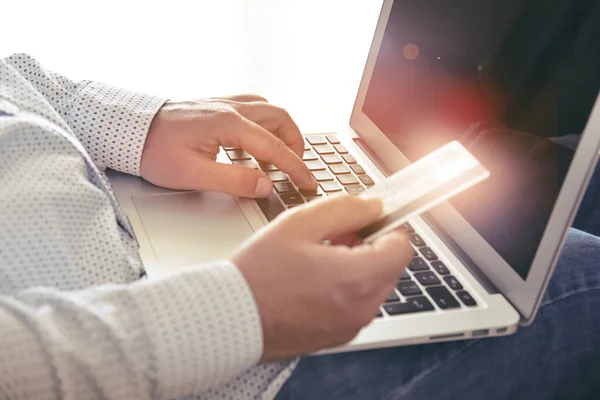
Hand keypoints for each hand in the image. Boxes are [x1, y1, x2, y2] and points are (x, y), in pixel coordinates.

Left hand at [140, 95, 317, 196]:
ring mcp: (223, 102)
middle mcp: (230, 107)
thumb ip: (234, 180)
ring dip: (281, 129)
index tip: (308, 182)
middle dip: (295, 142)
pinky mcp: (215, 104)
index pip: (274, 146)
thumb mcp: (193, 174)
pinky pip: (252, 107)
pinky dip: (264, 123)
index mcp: (228, 123)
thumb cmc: (154, 151)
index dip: (295, 167)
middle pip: (279, 117)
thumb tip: (265, 185)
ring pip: (267, 108)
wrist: (128, 129)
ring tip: (280, 154)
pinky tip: (255, 140)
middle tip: (296, 167)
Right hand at [232, 195, 412, 360]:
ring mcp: (351, 326)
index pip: (403, 247)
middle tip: (335, 236)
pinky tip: (314, 279)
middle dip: (370, 245)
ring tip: (319, 257)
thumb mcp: (299, 224)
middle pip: (390, 266)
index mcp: (358, 278)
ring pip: (374, 285)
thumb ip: (345, 209)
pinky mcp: (339, 336)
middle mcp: (362, 307)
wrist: (232, 318)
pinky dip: (346, 288)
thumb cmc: (259, 274)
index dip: (388, 226)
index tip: (369, 220)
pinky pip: (357, 304)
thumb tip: (374, 207)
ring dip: (358, 266)